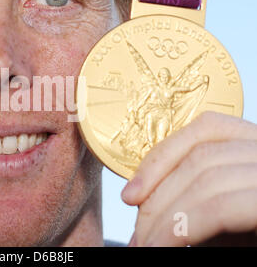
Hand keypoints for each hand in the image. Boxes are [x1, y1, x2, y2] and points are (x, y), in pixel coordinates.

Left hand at [121, 111, 256, 245]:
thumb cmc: (254, 237)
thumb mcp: (227, 217)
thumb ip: (195, 200)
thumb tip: (144, 203)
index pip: (205, 130)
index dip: (160, 159)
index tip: (131, 193)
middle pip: (200, 156)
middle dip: (157, 196)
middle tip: (137, 233)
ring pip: (206, 176)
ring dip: (164, 214)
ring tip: (147, 243)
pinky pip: (220, 206)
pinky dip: (183, 226)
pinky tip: (166, 244)